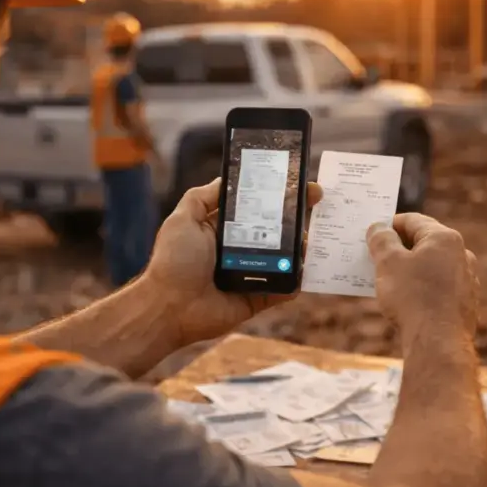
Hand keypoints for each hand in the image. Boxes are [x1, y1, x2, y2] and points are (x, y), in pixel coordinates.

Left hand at [143, 178, 322, 344]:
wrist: (170, 307)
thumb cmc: (173, 262)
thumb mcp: (183, 219)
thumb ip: (202, 197)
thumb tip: (227, 179)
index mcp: (222, 229)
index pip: (254, 207)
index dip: (273, 194)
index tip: (294, 180)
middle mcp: (238, 249)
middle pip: (274, 228)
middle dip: (296, 213)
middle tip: (315, 198)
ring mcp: (250, 274)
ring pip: (284, 257)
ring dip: (300, 244)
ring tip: (310, 233)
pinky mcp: (257, 298)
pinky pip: (283, 288)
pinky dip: (296, 279)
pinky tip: (305, 266)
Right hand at [366, 213, 479, 342]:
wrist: (438, 341)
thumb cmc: (412, 297)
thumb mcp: (388, 263)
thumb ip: (382, 240)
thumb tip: (379, 228)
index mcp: (444, 238)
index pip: (412, 220)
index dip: (388, 225)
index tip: (372, 235)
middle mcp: (461, 254)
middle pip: (424, 243)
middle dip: (399, 248)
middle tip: (375, 258)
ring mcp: (467, 279)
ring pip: (432, 266)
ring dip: (410, 269)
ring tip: (388, 281)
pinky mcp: (465, 302)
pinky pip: (439, 286)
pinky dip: (422, 287)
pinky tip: (406, 301)